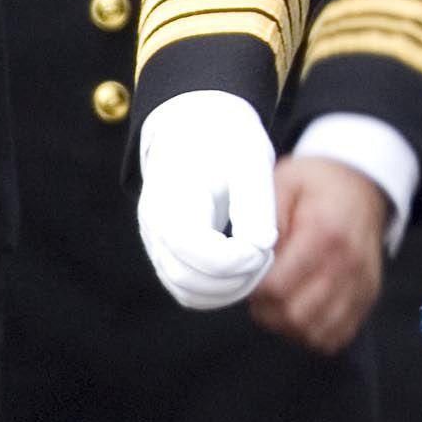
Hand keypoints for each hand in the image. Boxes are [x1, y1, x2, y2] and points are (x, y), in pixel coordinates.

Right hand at [136, 97, 278, 308]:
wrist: (197, 130)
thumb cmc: (225, 143)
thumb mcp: (248, 162)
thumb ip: (255, 205)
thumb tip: (262, 248)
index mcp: (171, 198)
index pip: (194, 248)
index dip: (235, 259)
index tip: (265, 246)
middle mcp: (155, 225)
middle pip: (187, 278)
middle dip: (234, 279)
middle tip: (266, 256)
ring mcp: (157, 243)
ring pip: (187, 291)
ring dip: (228, 290)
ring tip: (259, 261)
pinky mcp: (167, 253)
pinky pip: (188, 288)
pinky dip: (218, 291)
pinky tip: (245, 268)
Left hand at [248, 156, 389, 353]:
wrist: (363, 182)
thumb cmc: (317, 182)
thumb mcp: (284, 183)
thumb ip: (265, 218)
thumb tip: (251, 257)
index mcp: (324, 233)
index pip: (279, 287)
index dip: (255, 291)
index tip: (250, 278)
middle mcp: (348, 264)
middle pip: (296, 316)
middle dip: (268, 312)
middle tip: (260, 294)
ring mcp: (361, 284)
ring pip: (316, 332)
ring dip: (289, 326)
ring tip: (279, 303)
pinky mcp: (368, 296)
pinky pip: (337, 336)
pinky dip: (314, 333)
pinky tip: (301, 312)